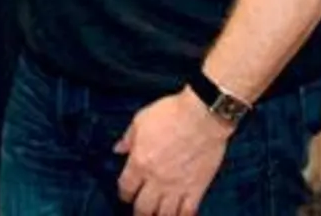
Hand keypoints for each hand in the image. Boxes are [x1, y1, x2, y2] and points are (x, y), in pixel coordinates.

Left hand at [114, 89, 233, 215]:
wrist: (202, 116)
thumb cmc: (171, 114)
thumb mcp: (140, 121)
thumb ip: (128, 139)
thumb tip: (118, 149)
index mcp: (139, 162)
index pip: (126, 188)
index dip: (123, 194)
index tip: (125, 195)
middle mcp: (156, 179)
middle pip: (143, 207)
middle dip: (138, 212)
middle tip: (139, 212)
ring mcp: (177, 186)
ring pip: (164, 214)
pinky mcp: (198, 188)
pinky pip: (188, 211)